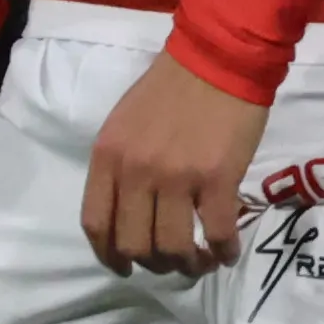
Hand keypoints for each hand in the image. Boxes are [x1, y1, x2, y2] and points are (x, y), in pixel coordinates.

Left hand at [84, 51, 266, 275]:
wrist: (219, 57)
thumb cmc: (172, 86)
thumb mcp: (125, 122)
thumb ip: (121, 164)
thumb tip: (131, 209)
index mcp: (108, 156)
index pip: (96, 224)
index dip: (109, 256)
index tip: (126, 266)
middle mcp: (135, 172)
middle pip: (133, 245)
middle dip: (153, 264)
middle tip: (172, 261)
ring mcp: (176, 177)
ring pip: (172, 248)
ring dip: (188, 265)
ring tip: (201, 261)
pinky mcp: (216, 179)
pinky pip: (215, 233)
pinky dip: (222, 251)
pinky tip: (227, 252)